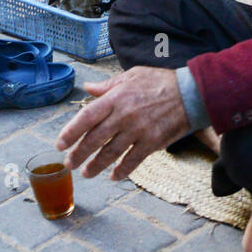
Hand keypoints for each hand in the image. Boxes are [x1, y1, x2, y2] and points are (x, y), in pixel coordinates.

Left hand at [56, 66, 190, 181]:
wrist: (190, 92)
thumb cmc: (160, 81)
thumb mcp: (132, 76)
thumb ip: (108, 85)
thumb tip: (88, 88)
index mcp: (116, 98)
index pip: (86, 117)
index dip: (70, 132)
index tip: (60, 144)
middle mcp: (124, 115)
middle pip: (94, 139)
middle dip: (79, 154)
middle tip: (69, 164)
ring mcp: (138, 130)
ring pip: (111, 153)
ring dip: (96, 166)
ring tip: (87, 173)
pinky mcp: (152, 142)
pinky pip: (133, 160)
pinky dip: (122, 170)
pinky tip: (114, 176)